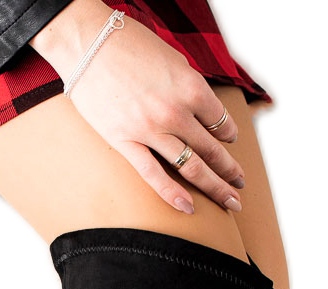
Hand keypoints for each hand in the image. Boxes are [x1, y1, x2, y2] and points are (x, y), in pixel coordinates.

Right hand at [31, 0, 244, 214]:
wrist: (87, 43)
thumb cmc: (128, 44)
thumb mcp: (172, 59)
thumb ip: (187, 86)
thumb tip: (198, 108)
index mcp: (191, 86)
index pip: (220, 120)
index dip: (229, 134)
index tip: (230, 142)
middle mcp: (175, 112)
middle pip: (212, 148)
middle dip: (229, 169)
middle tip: (240, 183)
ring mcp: (150, 130)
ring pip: (191, 166)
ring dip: (214, 186)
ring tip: (229, 200)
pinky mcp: (126, 142)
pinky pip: (154, 175)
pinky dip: (173, 194)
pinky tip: (189, 207)